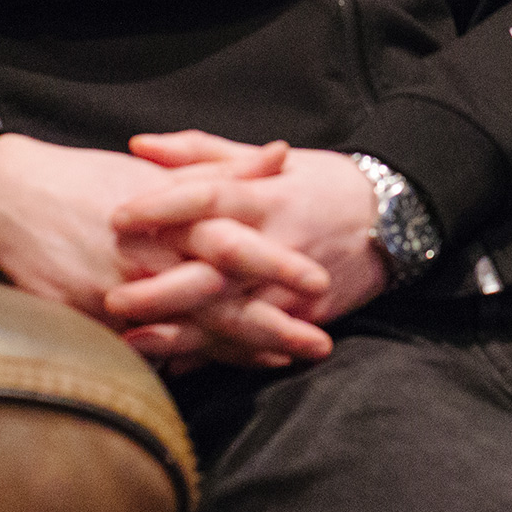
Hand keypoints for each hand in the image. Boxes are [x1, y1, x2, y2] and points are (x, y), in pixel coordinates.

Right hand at [0, 133, 332, 368]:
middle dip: (271, 322)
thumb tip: (281, 154)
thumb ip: (223, 167)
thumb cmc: (90, 180)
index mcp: (170, 214)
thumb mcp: (159, 169)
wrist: (10, 198)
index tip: (320, 282)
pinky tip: (213, 367)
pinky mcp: (93, 317)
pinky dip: (182, 357)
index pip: (235, 243)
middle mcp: (150, 255)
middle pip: (219, 295)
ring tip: (282, 358)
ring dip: (237, 346)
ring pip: (188, 326)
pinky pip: (146, 345)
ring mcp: (121, 290)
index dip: (278, 265)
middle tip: (319, 340)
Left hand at [108, 138, 392, 339]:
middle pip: (216, 265)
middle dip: (165, 285)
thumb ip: (202, 153)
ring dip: (184, 330)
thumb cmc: (321, 183)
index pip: (210, 194)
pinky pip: (259, 338)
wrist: (398, 216)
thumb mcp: (270, 159)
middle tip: (113, 296)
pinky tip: (178, 366)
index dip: (164, 205)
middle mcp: (278, 240)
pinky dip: (219, 354)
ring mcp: (295, 284)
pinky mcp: (309, 315)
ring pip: (234, 312)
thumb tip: (139, 146)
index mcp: (266, 194)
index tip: (117, 216)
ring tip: (135, 340)